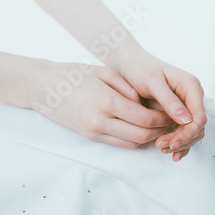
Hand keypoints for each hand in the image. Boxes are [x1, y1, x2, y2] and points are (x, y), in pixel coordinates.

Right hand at [29, 60, 175, 148]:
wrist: (43, 87)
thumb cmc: (72, 74)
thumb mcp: (102, 71)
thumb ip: (126, 86)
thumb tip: (145, 101)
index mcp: (106, 100)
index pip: (144, 118)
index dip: (162, 118)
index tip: (170, 112)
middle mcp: (101, 120)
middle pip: (142, 135)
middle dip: (160, 130)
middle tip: (170, 121)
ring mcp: (95, 131)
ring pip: (132, 142)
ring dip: (149, 138)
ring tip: (158, 126)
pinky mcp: (91, 136)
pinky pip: (119, 143)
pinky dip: (134, 139)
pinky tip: (140, 129)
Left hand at [110, 48, 206, 161]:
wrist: (128, 64)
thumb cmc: (139, 67)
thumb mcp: (152, 82)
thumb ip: (169, 100)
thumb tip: (187, 119)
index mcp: (190, 86)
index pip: (199, 116)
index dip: (188, 133)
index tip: (173, 142)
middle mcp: (191, 96)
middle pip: (196, 127)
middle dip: (182, 140)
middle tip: (163, 147)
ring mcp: (184, 106)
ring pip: (190, 132)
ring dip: (179, 143)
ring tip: (162, 149)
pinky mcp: (176, 113)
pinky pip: (182, 132)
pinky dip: (177, 142)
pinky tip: (169, 152)